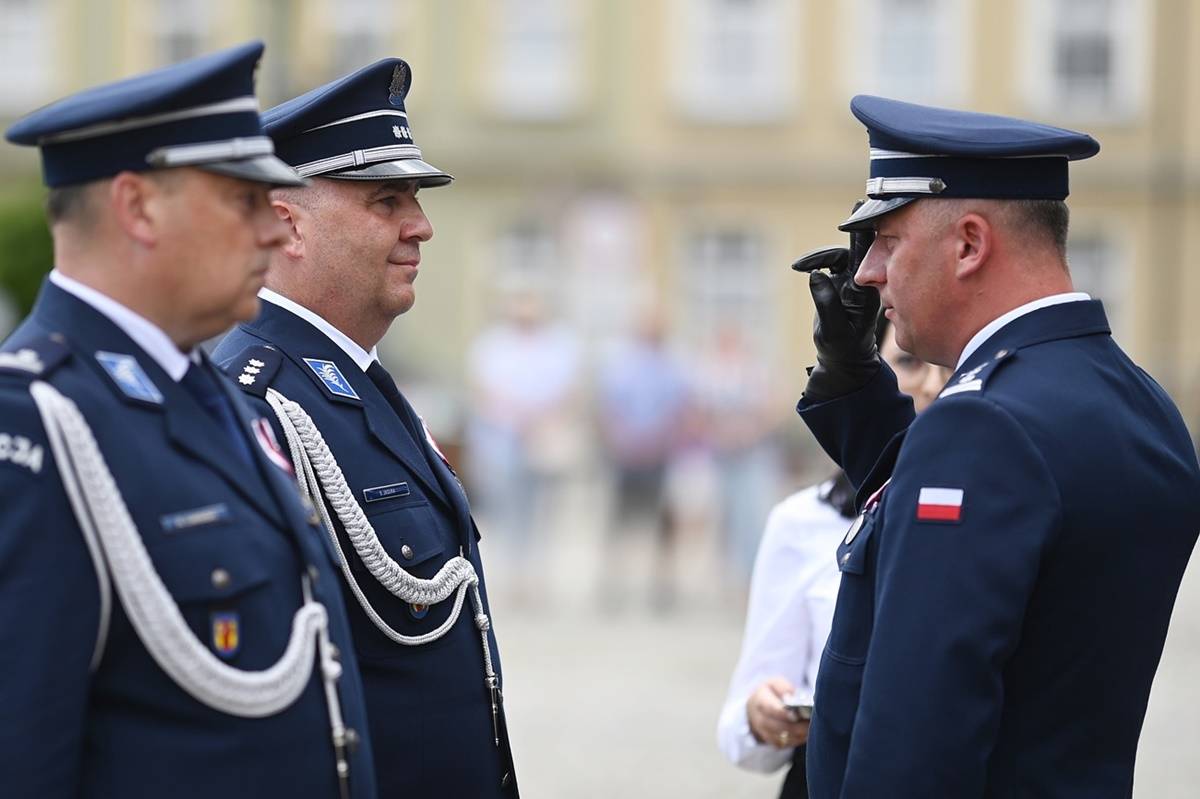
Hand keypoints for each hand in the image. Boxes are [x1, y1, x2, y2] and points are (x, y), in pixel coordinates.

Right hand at [746, 677, 809, 749]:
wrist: (755, 707)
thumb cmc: (769, 693)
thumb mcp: (774, 683)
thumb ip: (784, 688)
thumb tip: (793, 696)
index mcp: (760, 701)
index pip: (770, 709)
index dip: (783, 714)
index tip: (796, 715)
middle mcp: (759, 719)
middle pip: (777, 727)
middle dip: (795, 727)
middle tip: (810, 723)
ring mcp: (764, 732)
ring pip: (781, 738)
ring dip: (797, 735)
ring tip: (811, 729)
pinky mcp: (770, 741)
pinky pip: (783, 745)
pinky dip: (795, 741)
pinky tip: (805, 734)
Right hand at [800, 210, 880, 400]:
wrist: (844, 359)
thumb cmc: (841, 348)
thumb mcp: (832, 330)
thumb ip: (826, 302)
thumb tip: (817, 274)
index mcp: (865, 291)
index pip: (867, 255)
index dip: (863, 231)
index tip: (860, 208)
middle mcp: (862, 282)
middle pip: (851, 251)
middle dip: (831, 247)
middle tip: (809, 257)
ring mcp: (851, 281)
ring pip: (838, 255)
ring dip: (817, 257)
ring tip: (799, 267)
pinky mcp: (840, 283)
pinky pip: (830, 263)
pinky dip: (816, 262)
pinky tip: (802, 268)